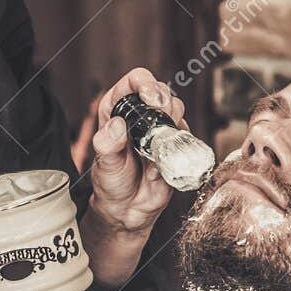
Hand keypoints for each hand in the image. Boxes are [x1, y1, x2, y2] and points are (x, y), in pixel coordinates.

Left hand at [83, 68, 187, 240]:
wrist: (128, 208)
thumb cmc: (111, 183)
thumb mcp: (104, 165)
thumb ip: (106, 145)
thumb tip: (116, 126)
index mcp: (118, 109)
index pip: (134, 82)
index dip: (145, 84)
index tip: (151, 100)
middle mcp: (140, 114)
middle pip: (161, 91)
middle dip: (165, 102)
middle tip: (161, 119)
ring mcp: (160, 129)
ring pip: (177, 110)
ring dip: (173, 123)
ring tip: (158, 146)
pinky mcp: (175, 144)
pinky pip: (186, 135)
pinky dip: (180, 145)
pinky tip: (164, 161)